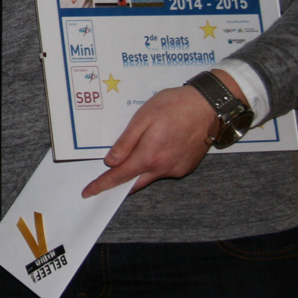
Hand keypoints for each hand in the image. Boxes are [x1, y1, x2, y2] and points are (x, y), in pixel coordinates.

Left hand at [82, 73, 240, 195]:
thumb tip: (111, 162)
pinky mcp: (187, 166)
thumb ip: (126, 142)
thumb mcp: (143, 118)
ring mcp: (177, 169)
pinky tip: (159, 146)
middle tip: (105, 180)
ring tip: (141, 147)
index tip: (88, 192)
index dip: (102, 185)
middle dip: (120, 183)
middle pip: (134, 182)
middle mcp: (163, 168)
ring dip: (140, 169)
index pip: (120, 176)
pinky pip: (165, 170)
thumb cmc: (173, 106)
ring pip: (150, 175)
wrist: (208, 105)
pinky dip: (156, 164)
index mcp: (149, 156)